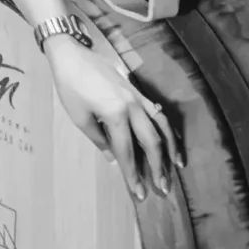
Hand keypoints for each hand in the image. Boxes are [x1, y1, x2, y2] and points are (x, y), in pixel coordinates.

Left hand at [44, 25, 177, 201]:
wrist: (72, 55)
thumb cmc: (70, 86)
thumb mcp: (79, 117)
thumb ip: (99, 140)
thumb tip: (114, 160)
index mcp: (115, 115)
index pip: (128, 151)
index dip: (134, 174)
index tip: (140, 193)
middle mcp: (132, 107)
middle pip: (151, 142)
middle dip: (158, 167)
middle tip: (163, 188)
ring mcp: (138, 98)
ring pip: (162, 126)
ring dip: (171, 148)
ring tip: (177, 166)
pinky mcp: (138, 92)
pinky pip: (158, 113)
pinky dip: (167, 128)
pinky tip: (170, 140)